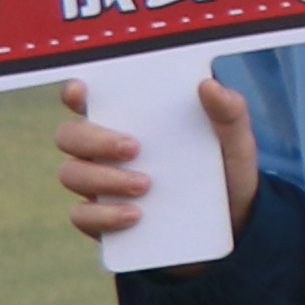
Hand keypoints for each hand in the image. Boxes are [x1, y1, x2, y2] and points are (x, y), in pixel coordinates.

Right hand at [57, 73, 254, 251]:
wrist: (233, 220)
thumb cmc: (224, 168)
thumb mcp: (234, 139)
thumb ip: (228, 111)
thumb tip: (209, 84)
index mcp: (132, 119)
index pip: (89, 99)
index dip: (76, 92)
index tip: (80, 91)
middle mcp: (104, 148)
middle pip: (70, 135)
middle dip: (94, 139)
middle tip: (133, 147)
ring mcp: (98, 183)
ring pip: (71, 174)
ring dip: (103, 178)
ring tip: (144, 185)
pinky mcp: (101, 217)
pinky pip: (82, 215)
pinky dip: (103, 214)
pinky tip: (134, 215)